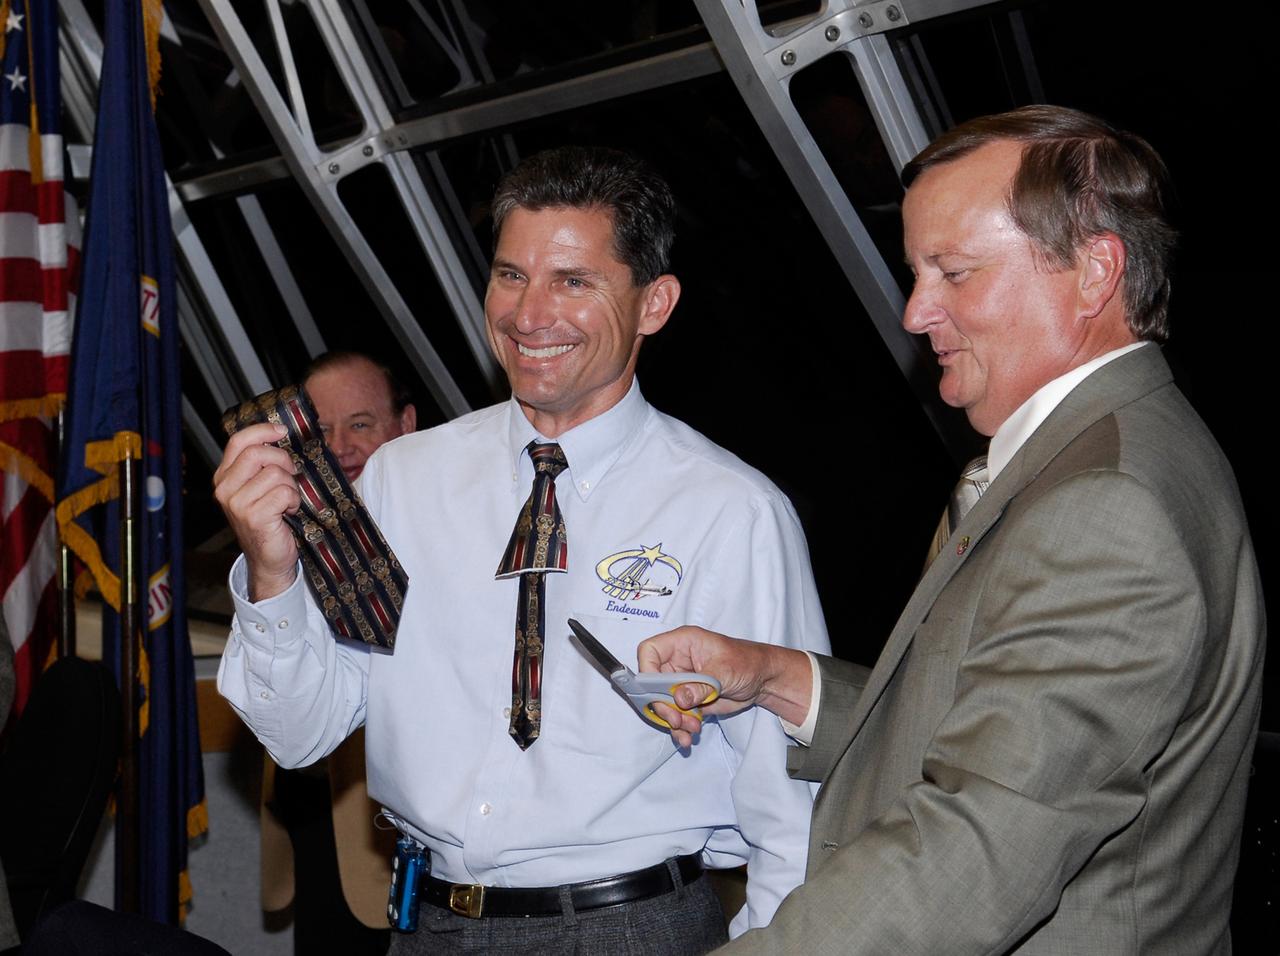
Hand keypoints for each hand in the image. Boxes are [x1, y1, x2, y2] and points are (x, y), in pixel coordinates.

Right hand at [212, 422, 300, 600]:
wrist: (270, 559)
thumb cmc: (270, 520)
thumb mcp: (260, 488)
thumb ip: (262, 464)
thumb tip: (278, 434)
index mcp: (224, 477)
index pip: (238, 441)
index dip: (262, 430)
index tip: (281, 430)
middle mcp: (225, 489)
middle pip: (258, 453)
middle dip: (283, 461)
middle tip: (291, 476)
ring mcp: (237, 503)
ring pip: (275, 473)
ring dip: (291, 486)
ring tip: (286, 501)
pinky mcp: (253, 516)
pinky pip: (284, 492)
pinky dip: (293, 500)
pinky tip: (288, 512)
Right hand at [637, 626, 810, 747]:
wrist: (763, 680)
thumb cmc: (746, 662)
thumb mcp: (724, 671)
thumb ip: (700, 685)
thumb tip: (679, 698)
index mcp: (682, 643)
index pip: (650, 651)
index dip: (647, 670)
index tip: (655, 692)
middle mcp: (676, 661)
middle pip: (652, 683)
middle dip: (663, 705)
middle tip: (677, 719)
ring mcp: (681, 682)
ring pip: (663, 703)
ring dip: (673, 720)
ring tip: (691, 728)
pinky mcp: (688, 700)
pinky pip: (675, 715)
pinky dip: (680, 728)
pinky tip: (688, 736)